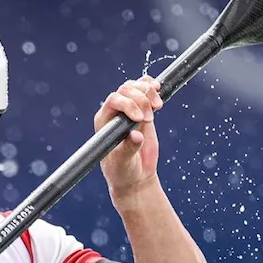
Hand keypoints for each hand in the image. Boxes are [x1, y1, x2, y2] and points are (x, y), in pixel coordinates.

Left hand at [95, 75, 163, 198]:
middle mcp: (115, 112)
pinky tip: (158, 89)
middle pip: (126, 90)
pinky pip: (145, 90)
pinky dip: (152, 86)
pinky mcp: (143, 110)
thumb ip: (128, 148)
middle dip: (140, 100)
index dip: (128, 104)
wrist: (135, 175)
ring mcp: (129, 109)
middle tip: (149, 119)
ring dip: (148, 91)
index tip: (139, 119)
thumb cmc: (122, 171)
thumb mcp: (123, 162)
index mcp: (104, 121)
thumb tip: (136, 136)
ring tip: (157, 106)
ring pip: (136, 87)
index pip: (113, 100)